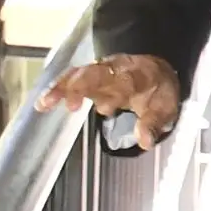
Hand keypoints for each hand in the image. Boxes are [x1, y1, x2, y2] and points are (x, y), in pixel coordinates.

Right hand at [35, 53, 180, 149]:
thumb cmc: (158, 91)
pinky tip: (44, 103)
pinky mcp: (90, 73)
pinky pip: (72, 77)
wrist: (156, 68)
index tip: (103, 109)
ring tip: (44, 104)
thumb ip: (153, 123)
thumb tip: (144, 141)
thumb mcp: (165, 108)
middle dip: (80, 86)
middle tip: (68, 106)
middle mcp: (117, 69)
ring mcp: (102, 70)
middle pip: (96, 74)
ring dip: (62, 87)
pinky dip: (59, 88)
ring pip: (80, 73)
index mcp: (138, 76)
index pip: (124, 80)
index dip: (117, 92)